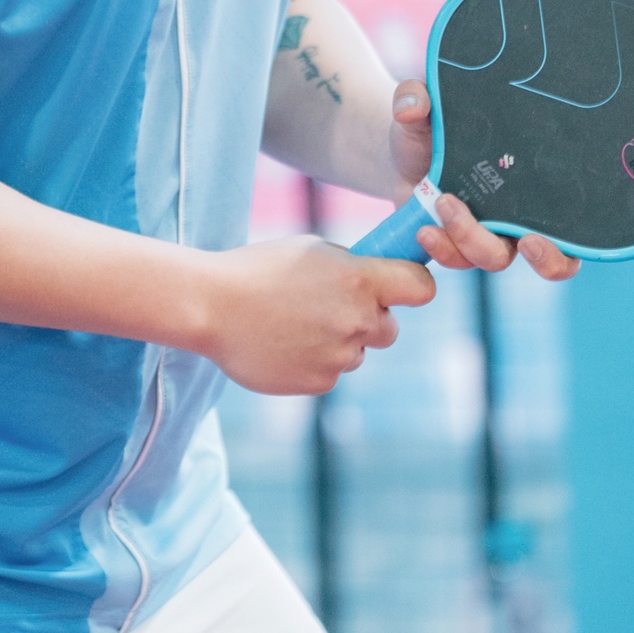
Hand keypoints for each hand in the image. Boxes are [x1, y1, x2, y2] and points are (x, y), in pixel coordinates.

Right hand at [199, 238, 435, 396]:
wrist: (211, 307)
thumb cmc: (258, 269)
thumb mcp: (310, 250)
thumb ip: (350, 266)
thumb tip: (376, 277)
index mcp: (359, 280)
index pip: (421, 288)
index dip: (413, 286)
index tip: (401, 287)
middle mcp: (357, 320)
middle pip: (389, 328)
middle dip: (369, 319)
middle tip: (330, 307)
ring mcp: (339, 355)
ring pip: (356, 352)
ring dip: (337, 341)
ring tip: (293, 324)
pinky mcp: (319, 382)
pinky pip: (331, 372)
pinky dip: (314, 361)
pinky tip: (283, 343)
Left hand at [389, 81, 579, 282]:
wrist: (400, 150)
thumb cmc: (431, 127)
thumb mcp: (427, 105)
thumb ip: (417, 96)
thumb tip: (411, 105)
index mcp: (530, 183)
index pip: (572, 223)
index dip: (567, 244)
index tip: (543, 235)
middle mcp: (516, 215)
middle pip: (547, 256)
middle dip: (546, 258)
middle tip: (528, 241)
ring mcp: (485, 232)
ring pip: (495, 260)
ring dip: (473, 241)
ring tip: (443, 204)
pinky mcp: (453, 242)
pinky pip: (455, 259)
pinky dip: (441, 250)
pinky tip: (424, 229)